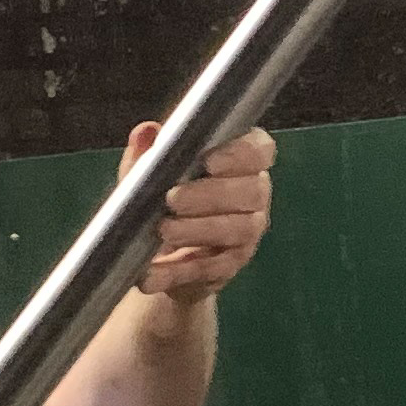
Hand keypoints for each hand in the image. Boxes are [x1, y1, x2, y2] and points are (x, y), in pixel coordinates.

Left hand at [127, 121, 273, 303]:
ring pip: (237, 229)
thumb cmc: (164, 200)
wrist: (160, 255)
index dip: (239, 154)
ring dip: (198, 229)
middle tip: (172, 199)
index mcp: (243, 161)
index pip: (259, 150)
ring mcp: (248, 233)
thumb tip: (146, 132)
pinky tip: (152, 272)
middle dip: (209, 195)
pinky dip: (177, 271)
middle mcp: (255, 195)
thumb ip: (148, 155)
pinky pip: (210, 268)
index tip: (208, 161)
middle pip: (250, 191)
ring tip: (163, 230)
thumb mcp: (150, 175)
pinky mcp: (230, 266)